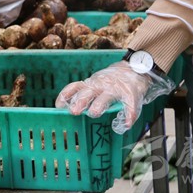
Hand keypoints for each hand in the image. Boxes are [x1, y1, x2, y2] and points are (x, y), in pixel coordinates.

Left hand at [55, 61, 175, 133]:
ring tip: (93, 113)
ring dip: (99, 105)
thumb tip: (63, 106)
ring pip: (106, 97)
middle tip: (74, 111)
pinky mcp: (130, 94)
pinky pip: (130, 105)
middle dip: (80, 101)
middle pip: (88, 92)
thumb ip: (81, 92)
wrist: (134, 68)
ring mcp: (115, 89)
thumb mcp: (94, 83)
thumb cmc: (109, 81)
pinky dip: (129, 115)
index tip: (59, 106)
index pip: (75, 88)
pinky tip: (126, 124)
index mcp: (91, 84)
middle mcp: (101, 86)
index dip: (66, 96)